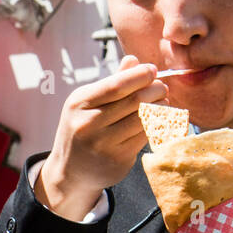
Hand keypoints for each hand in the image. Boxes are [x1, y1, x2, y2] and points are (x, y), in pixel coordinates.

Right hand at [37, 54, 168, 220]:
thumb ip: (110, 83)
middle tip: (162, 87)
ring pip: (142, 119)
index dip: (139, 76)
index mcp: (79, 104)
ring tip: (162, 102)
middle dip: (154, 90)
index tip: (152, 70)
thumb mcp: (87, 104)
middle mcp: (88, 124)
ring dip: (160, 107)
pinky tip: (158, 119)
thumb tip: (133, 60)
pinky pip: (144, 136)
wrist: (70, 172)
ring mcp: (103, 144)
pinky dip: (156, 125)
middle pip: (133, 101)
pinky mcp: (117, 160)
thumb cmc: (81, 130)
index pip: (116, 85)